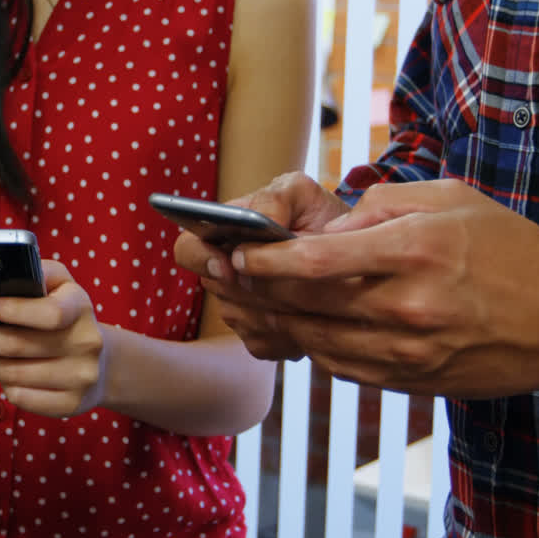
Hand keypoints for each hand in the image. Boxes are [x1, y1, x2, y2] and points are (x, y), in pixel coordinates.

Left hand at [0, 260, 108, 417]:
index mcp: (82, 307)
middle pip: (20, 345)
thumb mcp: (57, 284)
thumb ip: (33, 272)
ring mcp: (82, 376)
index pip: (50, 312)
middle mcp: (88, 342)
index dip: (12, 310)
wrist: (100, 363)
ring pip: (15, 374)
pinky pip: (23, 397)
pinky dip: (0, 386)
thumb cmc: (63, 314)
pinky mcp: (73, 403)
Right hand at [173, 172, 350, 359]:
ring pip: (243, 319)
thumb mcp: (302, 195)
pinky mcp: (257, 337)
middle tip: (292, 281)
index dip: (202, 259)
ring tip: (315, 295)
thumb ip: (275, 198)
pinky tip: (315, 315)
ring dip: (279, 308)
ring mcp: (236, 308)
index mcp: (219, 233)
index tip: (228, 266)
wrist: (351, 255)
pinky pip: (262, 342)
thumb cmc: (319, 218)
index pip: (187, 249)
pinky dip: (290, 332)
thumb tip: (260, 219)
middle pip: (216, 289)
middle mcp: (221, 273)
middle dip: (255, 286)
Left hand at [209, 179, 538, 397]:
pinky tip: (299, 329)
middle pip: (307, 305)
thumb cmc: (514, 249)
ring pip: (319, 341)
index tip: (238, 253)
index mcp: (415, 252)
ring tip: (245, 304)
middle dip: (255, 292)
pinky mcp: (414, 381)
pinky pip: (345, 367)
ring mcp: (411, 351)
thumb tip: (330, 225)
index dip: (268, 261)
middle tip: (220, 278)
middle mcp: (408, 306)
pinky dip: (315, 347)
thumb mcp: (453, 200)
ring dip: (276, 324)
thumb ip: (385, 205)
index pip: (318, 260)